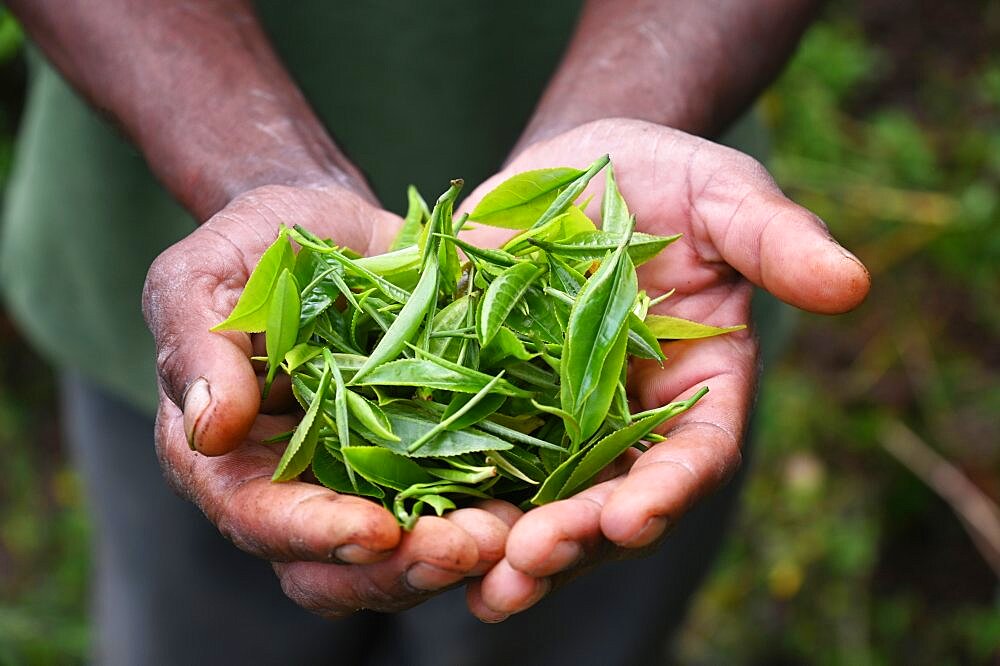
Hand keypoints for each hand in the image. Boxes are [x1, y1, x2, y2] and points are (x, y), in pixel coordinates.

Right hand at [143, 184, 514, 616]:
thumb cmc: (255, 248)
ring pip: (406, 552)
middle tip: (466, 550)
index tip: (376, 532)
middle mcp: (298, 486)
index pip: (260, 518)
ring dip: (459, 553)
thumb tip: (207, 429)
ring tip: (512, 536)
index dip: (315, 535)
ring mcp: (368, 477)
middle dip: (400, 568)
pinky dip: (497, 509)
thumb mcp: (206, 277)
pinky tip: (538, 501)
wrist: (331, 229)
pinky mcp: (429, 455)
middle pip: (338, 565)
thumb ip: (196, 346)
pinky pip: (462, 499)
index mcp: (229, 458)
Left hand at [459, 118, 870, 620]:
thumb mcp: (724, 194)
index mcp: (698, 390)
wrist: (580, 164)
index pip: (693, 458)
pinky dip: (451, 495)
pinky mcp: (489, 397)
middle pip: (607, 500)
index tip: (631, 517)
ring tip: (478, 580)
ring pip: (538, 499)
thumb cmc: (668, 176)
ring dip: (509, 547)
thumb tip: (850, 284)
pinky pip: (470, 455)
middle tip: (529, 565)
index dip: (666, 492)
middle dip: (573, 538)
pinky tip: (417, 527)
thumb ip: (774, 240)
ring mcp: (555, 417)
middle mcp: (628, 421)